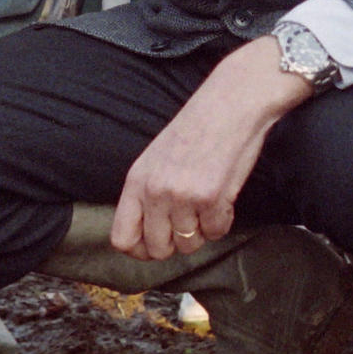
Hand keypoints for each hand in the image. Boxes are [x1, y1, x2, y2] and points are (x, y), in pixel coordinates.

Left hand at [110, 38, 313, 261]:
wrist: (231, 103)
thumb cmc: (197, 129)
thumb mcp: (156, 159)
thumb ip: (147, 194)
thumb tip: (146, 236)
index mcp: (136, 181)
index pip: (122, 238)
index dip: (139, 250)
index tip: (157, 244)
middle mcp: (155, 191)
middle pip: (157, 249)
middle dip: (176, 243)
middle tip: (190, 222)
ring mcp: (182, 196)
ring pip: (189, 246)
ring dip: (202, 231)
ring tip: (208, 204)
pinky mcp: (212, 197)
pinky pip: (217, 232)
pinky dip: (224, 221)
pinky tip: (224, 198)